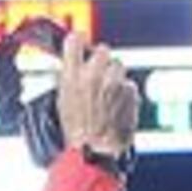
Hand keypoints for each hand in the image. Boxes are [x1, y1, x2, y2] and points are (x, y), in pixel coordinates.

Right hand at [55, 38, 140, 160]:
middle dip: (101, 59)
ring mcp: (114, 81)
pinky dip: (123, 92)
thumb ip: (69, 79)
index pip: (75, 40)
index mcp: (72, 76)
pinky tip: (114, 107)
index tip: (79, 43)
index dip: (78, 41)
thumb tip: (74, 63)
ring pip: (118, 66)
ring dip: (113, 76)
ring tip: (105, 95)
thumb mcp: (62, 102)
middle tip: (96, 72)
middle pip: (103, 50)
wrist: (97, 151)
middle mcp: (94, 75)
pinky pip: (127, 84)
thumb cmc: (76, 131)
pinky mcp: (129, 90)